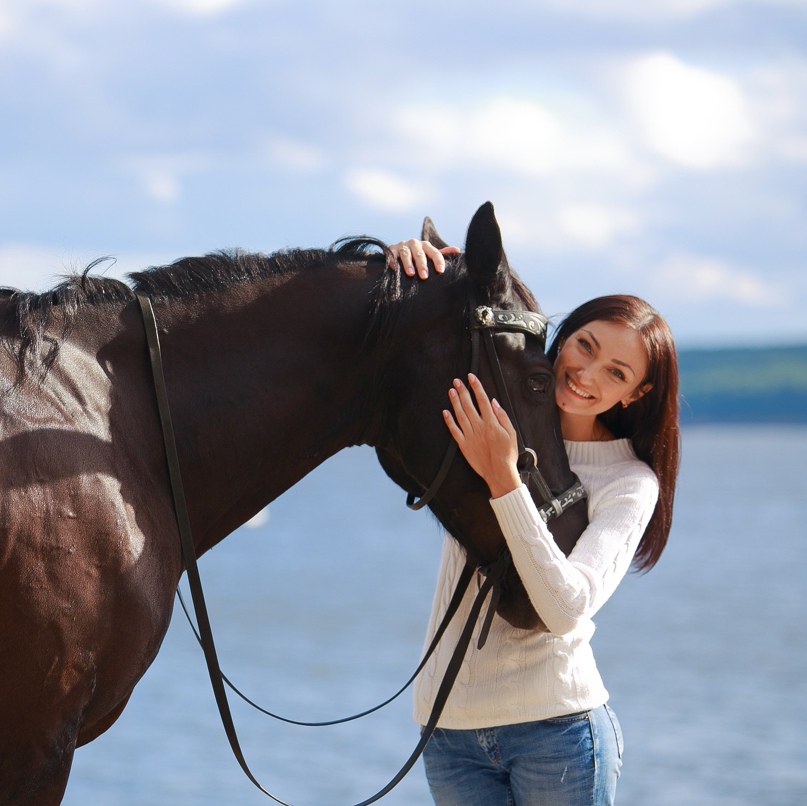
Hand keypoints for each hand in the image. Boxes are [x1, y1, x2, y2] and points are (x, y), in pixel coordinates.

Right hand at [387, 239, 460, 278]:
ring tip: (411, 274)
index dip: (438, 260)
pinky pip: (392, 254)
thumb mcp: (429, 255)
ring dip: (408, 264)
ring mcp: (402, 246)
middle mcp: (414, 244)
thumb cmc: (417, 257)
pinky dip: (393, 261)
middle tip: (425, 276)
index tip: (441, 271)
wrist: (398, 252)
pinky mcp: (391, 249)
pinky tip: (395, 269)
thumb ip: (441, 254)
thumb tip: (457, 250)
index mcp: (425, 246)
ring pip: (406, 253)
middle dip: (422, 265)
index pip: (434, 252)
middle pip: (419, 253)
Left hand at [443, 374, 521, 498]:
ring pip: (460, 415)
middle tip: (456, 380)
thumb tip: (493, 402)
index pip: (482, 400)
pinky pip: (454, 431)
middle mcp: (479, 427)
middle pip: (469, 405)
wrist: (499, 472)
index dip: (476, 387)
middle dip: (462, 391)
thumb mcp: (511, 433)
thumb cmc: (507, 454)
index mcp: (491, 423)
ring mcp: (470, 436)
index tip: (471, 377)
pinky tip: (445, 412)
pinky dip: (449, 421)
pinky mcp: (464, 445)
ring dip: (455, 402)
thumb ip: (502, 416)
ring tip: (451, 391)